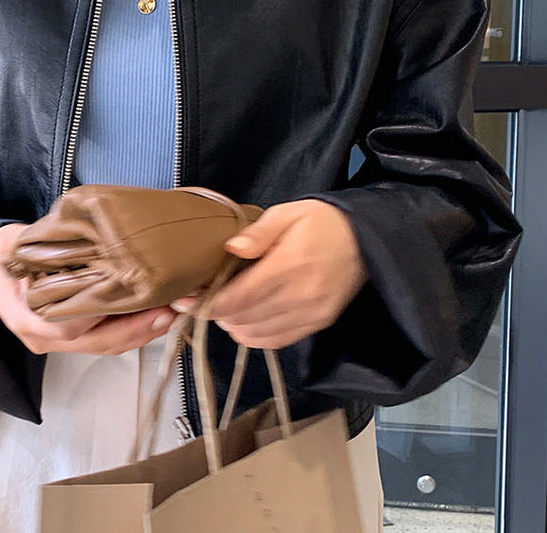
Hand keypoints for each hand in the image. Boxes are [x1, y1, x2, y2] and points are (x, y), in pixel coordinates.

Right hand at [0, 223, 176, 354]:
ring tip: (170, 313)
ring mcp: (58, 344)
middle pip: (98, 342)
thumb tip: (72, 234)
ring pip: (106, 346)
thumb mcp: (13, 243)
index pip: (73, 325)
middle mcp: (44, 337)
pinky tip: (154, 316)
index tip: (139, 296)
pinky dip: (132, 331)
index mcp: (28, 316)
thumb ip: (40, 243)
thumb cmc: (3, 256)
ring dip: (141, 332)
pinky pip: (105, 341)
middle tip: (169, 309)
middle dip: (138, 328)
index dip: (109, 315)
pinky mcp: (72, 340)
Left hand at [171, 200, 367, 348]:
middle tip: (199, 300)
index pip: (240, 297)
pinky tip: (245, 321)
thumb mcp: (288, 213)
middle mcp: (301, 296)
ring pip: (257, 335)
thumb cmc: (321, 221)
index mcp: (290, 265)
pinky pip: (277, 342)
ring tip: (223, 308)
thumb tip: (231, 249)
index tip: (188, 297)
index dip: (209, 303)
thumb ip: (259, 233)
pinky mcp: (318, 325)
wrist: (367, 240)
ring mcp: (311, 315)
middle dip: (215, 313)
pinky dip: (254, 336)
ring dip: (233, 325)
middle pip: (243, 319)